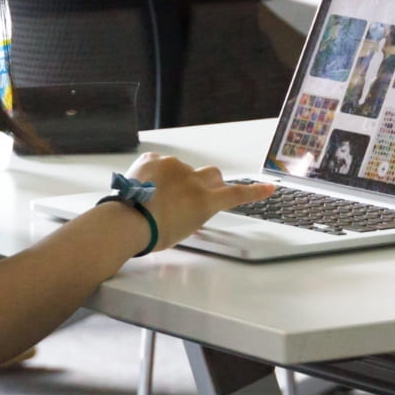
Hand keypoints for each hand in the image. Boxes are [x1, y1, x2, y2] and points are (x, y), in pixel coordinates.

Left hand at [122, 153, 274, 251]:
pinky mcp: (154, 159)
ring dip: (177, 180)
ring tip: (156, 197)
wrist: (125, 222)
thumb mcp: (184, 229)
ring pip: (183, 169)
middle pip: (213, 175)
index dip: (254, 191)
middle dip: (209, 183)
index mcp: (205, 201)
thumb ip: (196, 213)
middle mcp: (193, 179)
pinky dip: (156, 173)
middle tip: (194, 195)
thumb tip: (193, 206)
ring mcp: (173, 166)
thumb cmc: (154, 234)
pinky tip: (145, 187)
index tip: (269, 187)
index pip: (236, 194)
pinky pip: (160, 163)